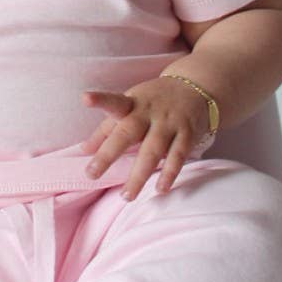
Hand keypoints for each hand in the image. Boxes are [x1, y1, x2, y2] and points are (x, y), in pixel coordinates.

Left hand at [79, 77, 210, 199]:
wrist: (198, 85)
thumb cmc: (154, 102)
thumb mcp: (130, 106)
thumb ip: (106, 129)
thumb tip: (83, 150)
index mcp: (132, 104)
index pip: (114, 102)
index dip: (100, 100)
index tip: (85, 98)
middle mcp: (150, 112)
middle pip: (128, 133)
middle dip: (109, 154)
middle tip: (92, 175)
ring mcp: (169, 123)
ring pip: (153, 150)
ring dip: (139, 175)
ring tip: (127, 196)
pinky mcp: (188, 133)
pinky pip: (178, 156)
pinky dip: (169, 173)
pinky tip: (160, 190)